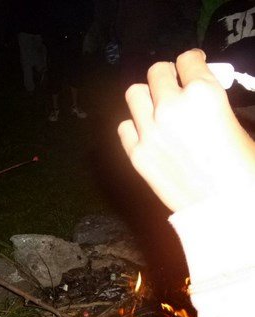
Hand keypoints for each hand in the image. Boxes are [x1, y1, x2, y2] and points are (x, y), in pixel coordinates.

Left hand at [118, 49, 254, 212]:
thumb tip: (200, 93)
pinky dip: (134, 126)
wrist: (229, 206)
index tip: (192, 68)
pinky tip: (148, 132)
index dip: (191, 63)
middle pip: (156, 72)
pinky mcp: (136, 154)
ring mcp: (149, 131)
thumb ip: (211, 101)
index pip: (186, 59)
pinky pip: (124, 127)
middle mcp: (170, 107)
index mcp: (203, 93)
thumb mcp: (237, 121)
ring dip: (147, 97)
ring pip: (134, 94)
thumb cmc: (244, 165)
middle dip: (168, 76)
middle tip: (175, 88)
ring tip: (158, 108)